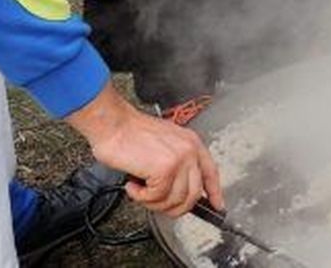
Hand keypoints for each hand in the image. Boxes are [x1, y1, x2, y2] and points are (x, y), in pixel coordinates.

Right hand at [66, 85, 222, 216]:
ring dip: (154, 203)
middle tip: (156, 203)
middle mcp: (190, 151)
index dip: (215, 193)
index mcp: (192, 143)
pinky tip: (133, 185)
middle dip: (173, 207)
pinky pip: (156, 198)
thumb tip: (179, 189)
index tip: (216, 206)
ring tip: (140, 191)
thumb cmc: (130, 133)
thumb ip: (177, 163)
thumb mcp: (164, 144)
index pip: (211, 173)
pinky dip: (141, 197)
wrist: (114, 124)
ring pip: (176, 200)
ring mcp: (179, 160)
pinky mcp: (165, 169)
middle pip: (193, 195)